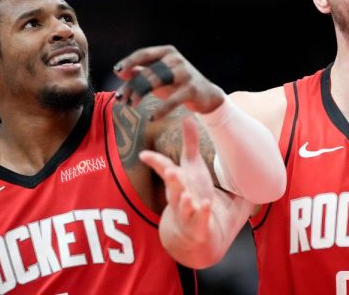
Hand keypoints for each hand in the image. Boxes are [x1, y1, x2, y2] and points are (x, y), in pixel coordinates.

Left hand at [114, 45, 224, 119]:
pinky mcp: (192, 89)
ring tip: (131, 104)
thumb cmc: (178, 84)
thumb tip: (118, 72)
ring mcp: (185, 73)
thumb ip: (140, 72)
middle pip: (147, 71)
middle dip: (132, 86)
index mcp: (167, 52)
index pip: (144, 54)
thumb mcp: (159, 76)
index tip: (117, 71)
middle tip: (121, 99)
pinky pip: (172, 100)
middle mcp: (176, 60)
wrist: (207, 95)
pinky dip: (161, 110)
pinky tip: (151, 118)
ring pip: (156, 81)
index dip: (129, 62)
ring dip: (140, 94)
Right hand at [140, 117, 215, 247]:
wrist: (191, 231)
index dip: (155, 162)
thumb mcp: (192, 167)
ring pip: (183, 207)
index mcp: (178, 181)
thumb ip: (190, 143)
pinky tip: (205, 206)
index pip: (164, 169)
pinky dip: (202, 214)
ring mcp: (188, 212)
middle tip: (170, 171)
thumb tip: (187, 117)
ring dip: (184, 201)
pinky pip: (200, 220)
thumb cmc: (191, 192)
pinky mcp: (199, 225)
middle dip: (172, 180)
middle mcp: (180, 196)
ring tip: (187, 195)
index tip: (143, 155)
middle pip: (174, 187)